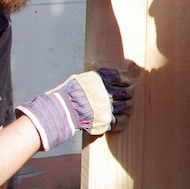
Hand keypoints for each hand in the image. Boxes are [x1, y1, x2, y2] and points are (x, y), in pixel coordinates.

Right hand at [17, 67, 134, 149]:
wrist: (60, 111)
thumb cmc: (68, 94)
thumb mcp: (80, 78)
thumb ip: (93, 75)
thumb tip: (98, 66)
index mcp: (103, 79)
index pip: (124, 77)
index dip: (126, 80)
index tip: (125, 83)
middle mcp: (108, 92)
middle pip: (129, 92)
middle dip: (129, 93)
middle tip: (125, 95)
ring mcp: (109, 108)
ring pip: (129, 106)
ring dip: (128, 106)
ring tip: (123, 106)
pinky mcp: (106, 122)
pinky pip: (122, 121)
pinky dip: (122, 120)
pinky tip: (118, 118)